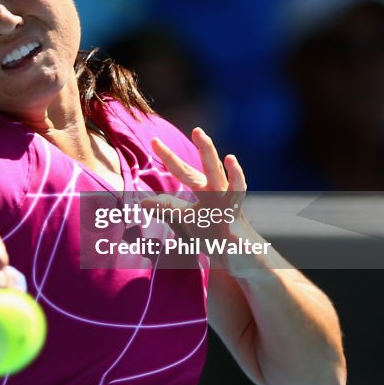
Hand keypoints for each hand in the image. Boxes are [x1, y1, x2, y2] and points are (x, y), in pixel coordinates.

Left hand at [144, 127, 247, 267]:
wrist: (240, 255)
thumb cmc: (214, 234)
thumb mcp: (186, 219)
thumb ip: (168, 208)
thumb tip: (143, 201)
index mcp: (205, 189)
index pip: (185, 170)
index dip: (169, 156)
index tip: (154, 140)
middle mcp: (218, 190)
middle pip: (207, 166)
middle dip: (203, 148)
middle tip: (197, 129)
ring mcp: (228, 201)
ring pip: (220, 175)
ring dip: (214, 156)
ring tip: (211, 142)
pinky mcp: (235, 214)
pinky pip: (238, 194)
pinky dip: (236, 178)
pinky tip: (232, 162)